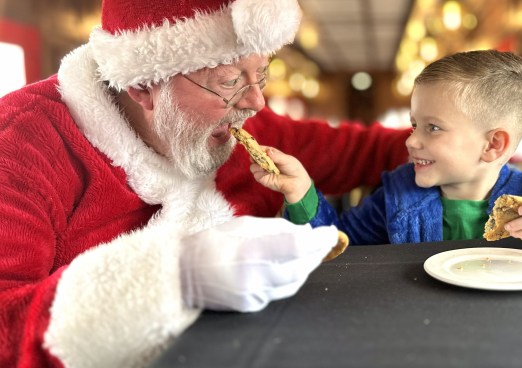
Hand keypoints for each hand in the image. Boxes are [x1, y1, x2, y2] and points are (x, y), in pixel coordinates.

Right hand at [180, 216, 337, 311]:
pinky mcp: (251, 306)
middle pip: (300, 267)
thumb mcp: (242, 225)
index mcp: (248, 251)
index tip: (330, 231)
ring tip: (316, 250)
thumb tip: (306, 231)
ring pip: (294, 282)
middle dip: (318, 253)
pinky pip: (280, 291)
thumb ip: (276, 228)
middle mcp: (252, 277)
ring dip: (309, 265)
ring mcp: (251, 295)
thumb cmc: (211, 243)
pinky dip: (293, 277)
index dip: (318, 239)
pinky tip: (297, 265)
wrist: (181, 274)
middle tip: (328, 240)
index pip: (295, 246)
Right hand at [249, 147, 311, 203]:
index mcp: (272, 155)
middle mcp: (267, 162)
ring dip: (256, 165)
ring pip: (253, 167)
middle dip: (254, 156)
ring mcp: (264, 171)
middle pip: (255, 157)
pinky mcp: (264, 179)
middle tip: (256, 156)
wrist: (298, 183)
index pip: (262, 150)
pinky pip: (256, 175)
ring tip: (263, 166)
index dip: (258, 148)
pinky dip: (259, 172)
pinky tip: (265, 172)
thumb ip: (277, 156)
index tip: (254, 147)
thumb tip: (268, 152)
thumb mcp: (287, 160)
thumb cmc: (294, 169)